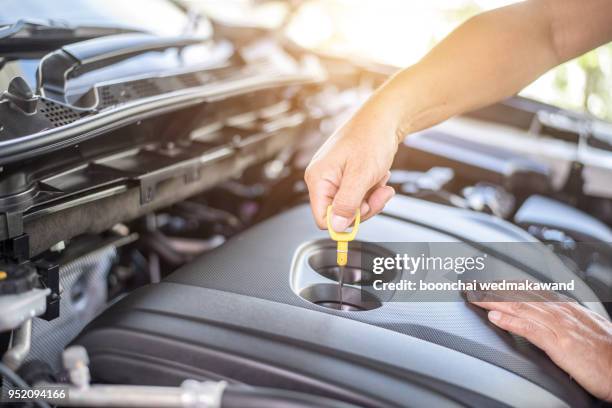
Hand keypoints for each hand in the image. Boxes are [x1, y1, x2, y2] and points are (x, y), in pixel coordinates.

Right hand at [304, 94, 398, 230]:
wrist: (384, 119)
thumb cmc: (370, 138)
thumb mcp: (360, 175)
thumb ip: (347, 203)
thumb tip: (337, 227)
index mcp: (318, 179)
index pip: (322, 217)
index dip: (343, 221)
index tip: (363, 213)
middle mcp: (323, 180)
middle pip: (340, 214)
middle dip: (363, 208)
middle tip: (378, 194)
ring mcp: (335, 179)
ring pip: (352, 207)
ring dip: (371, 198)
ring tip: (380, 180)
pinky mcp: (347, 177)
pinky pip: (359, 196)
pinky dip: (373, 190)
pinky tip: (378, 176)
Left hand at [467, 290, 611, 400]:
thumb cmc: (608, 354)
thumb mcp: (582, 330)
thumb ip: (562, 321)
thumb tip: (544, 318)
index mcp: (564, 308)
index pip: (529, 290)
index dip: (504, 285)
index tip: (485, 282)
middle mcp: (559, 312)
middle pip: (519, 295)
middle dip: (492, 290)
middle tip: (469, 285)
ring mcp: (559, 326)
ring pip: (520, 306)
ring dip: (493, 300)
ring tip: (473, 296)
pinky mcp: (560, 344)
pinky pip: (531, 329)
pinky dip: (511, 321)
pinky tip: (495, 318)